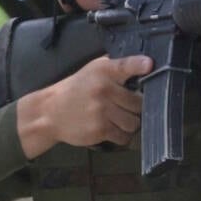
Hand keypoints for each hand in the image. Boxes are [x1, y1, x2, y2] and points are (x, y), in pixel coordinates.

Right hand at [17, 55, 153, 156]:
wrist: (50, 112)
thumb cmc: (75, 89)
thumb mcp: (91, 70)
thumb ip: (114, 66)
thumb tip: (143, 64)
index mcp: (103, 71)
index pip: (125, 65)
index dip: (139, 65)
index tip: (149, 65)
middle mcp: (103, 89)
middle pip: (139, 103)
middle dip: (134, 108)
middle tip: (124, 107)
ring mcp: (102, 110)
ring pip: (134, 122)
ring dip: (129, 123)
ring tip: (117, 119)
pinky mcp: (100, 129)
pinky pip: (124, 136)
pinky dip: (121, 135)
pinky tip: (112, 129)